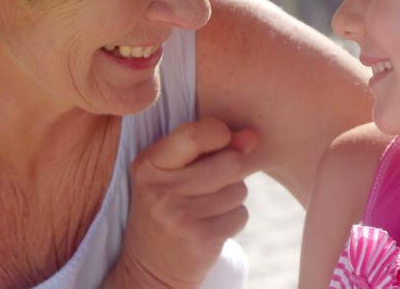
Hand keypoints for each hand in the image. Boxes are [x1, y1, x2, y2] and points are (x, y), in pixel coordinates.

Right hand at [104, 118, 257, 287]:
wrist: (151, 266)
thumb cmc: (168, 205)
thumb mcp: (173, 171)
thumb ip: (209, 146)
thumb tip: (251, 137)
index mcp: (149, 164)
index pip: (195, 135)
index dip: (221, 134)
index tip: (221, 140)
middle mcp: (160, 190)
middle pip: (230, 163)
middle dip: (233, 169)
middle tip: (212, 182)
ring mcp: (180, 217)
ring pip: (239, 190)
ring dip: (233, 197)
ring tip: (206, 207)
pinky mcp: (201, 240)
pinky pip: (241, 215)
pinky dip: (233, 219)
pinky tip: (211, 225)